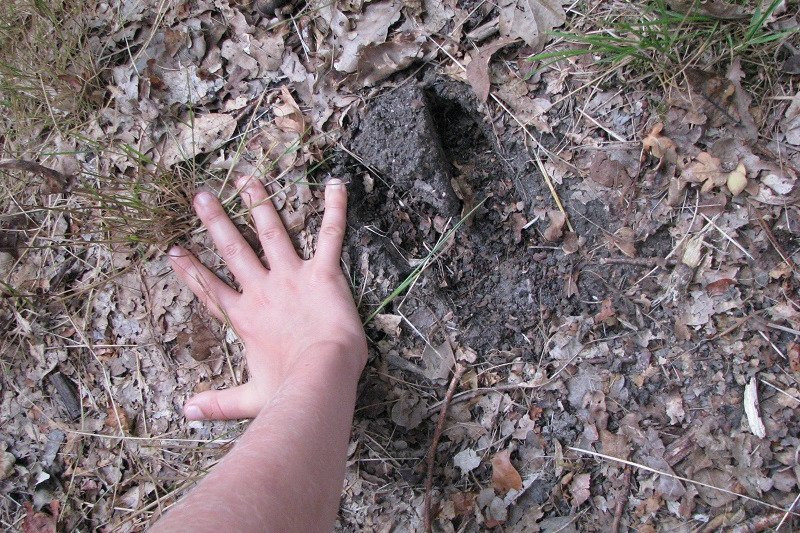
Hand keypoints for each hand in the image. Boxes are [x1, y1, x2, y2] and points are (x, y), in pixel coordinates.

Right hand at [168, 177, 366, 420]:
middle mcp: (263, 290)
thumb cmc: (288, 391)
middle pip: (233, 250)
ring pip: (271, 232)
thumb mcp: (248, 400)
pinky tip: (336, 185)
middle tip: (201, 196)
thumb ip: (217, 404)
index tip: (173, 251)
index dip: (191, 270)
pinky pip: (329, 235)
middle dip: (216, 221)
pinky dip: (334, 210)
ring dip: (259, 205)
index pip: (209, 288)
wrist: (322, 377)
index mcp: (244, 317)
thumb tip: (185, 414)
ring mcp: (291, 278)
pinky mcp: (322, 273)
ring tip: (248, 180)